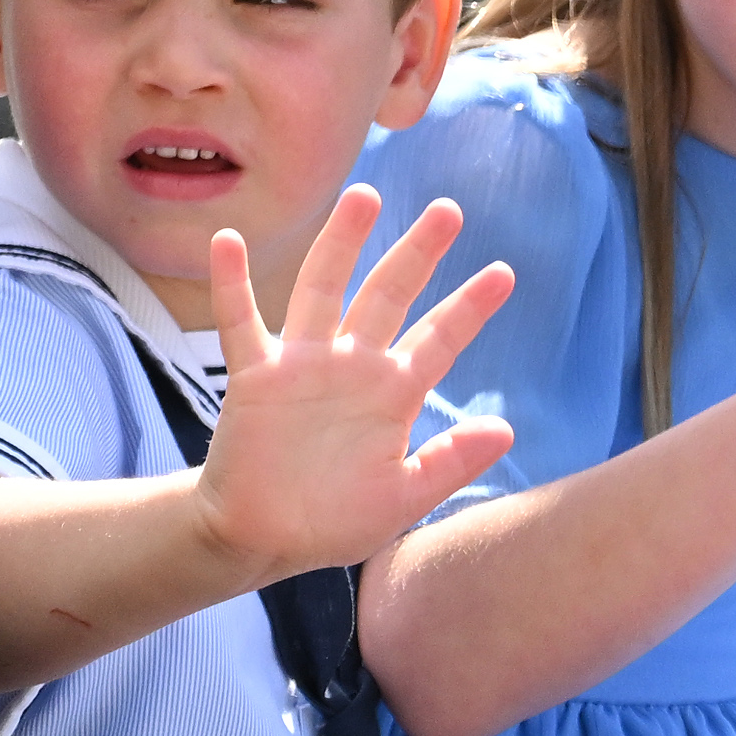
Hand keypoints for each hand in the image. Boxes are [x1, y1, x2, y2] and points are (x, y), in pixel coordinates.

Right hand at [189, 188, 516, 579]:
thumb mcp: (403, 498)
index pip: (438, 339)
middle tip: (449, 210)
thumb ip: (450, 462)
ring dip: (340, 244)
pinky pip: (240, 323)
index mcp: (392, 393)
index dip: (469, 307)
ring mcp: (302, 365)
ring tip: (364, 195)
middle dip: (417, 254)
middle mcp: (351, 367)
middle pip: (387, 295)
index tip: (504, 272)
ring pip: (323, 290)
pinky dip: (232, 284)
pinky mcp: (255, 378)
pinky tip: (229, 241)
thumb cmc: (333, 521)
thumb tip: (506, 429)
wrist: (263, 539)